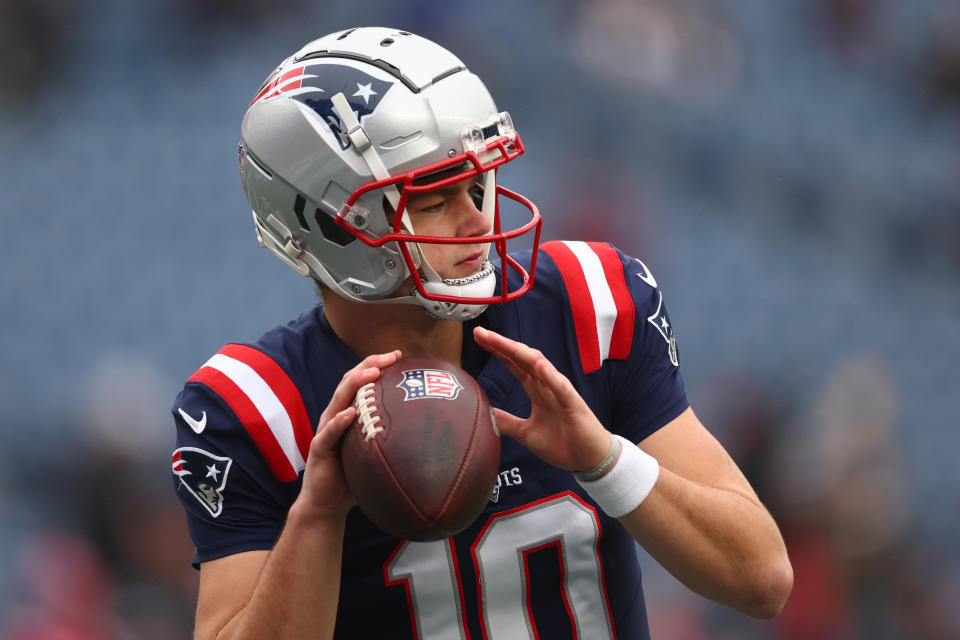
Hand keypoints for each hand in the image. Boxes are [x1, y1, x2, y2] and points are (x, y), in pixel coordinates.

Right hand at [295, 350, 401, 520]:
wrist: (326, 504)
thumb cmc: (355, 477)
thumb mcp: (378, 453)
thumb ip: (396, 440)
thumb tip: (434, 437)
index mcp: (349, 413)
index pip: (361, 381)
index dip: (377, 364)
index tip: (398, 355)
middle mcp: (335, 415)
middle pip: (349, 381)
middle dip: (369, 365)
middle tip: (390, 357)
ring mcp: (326, 430)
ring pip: (338, 399)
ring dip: (355, 384)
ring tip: (372, 373)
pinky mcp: (319, 448)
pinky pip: (329, 432)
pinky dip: (340, 421)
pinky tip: (351, 414)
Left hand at [473, 327, 610, 471]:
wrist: (588, 459)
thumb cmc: (562, 444)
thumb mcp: (525, 433)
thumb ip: (505, 421)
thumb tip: (483, 414)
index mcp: (536, 389)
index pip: (513, 363)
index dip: (497, 350)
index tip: (479, 337)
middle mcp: (547, 384)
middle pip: (521, 358)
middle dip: (501, 344)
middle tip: (480, 332)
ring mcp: (560, 391)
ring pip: (539, 365)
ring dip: (520, 352)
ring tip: (500, 341)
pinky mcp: (573, 404)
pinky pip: (561, 387)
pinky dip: (550, 375)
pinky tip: (539, 365)